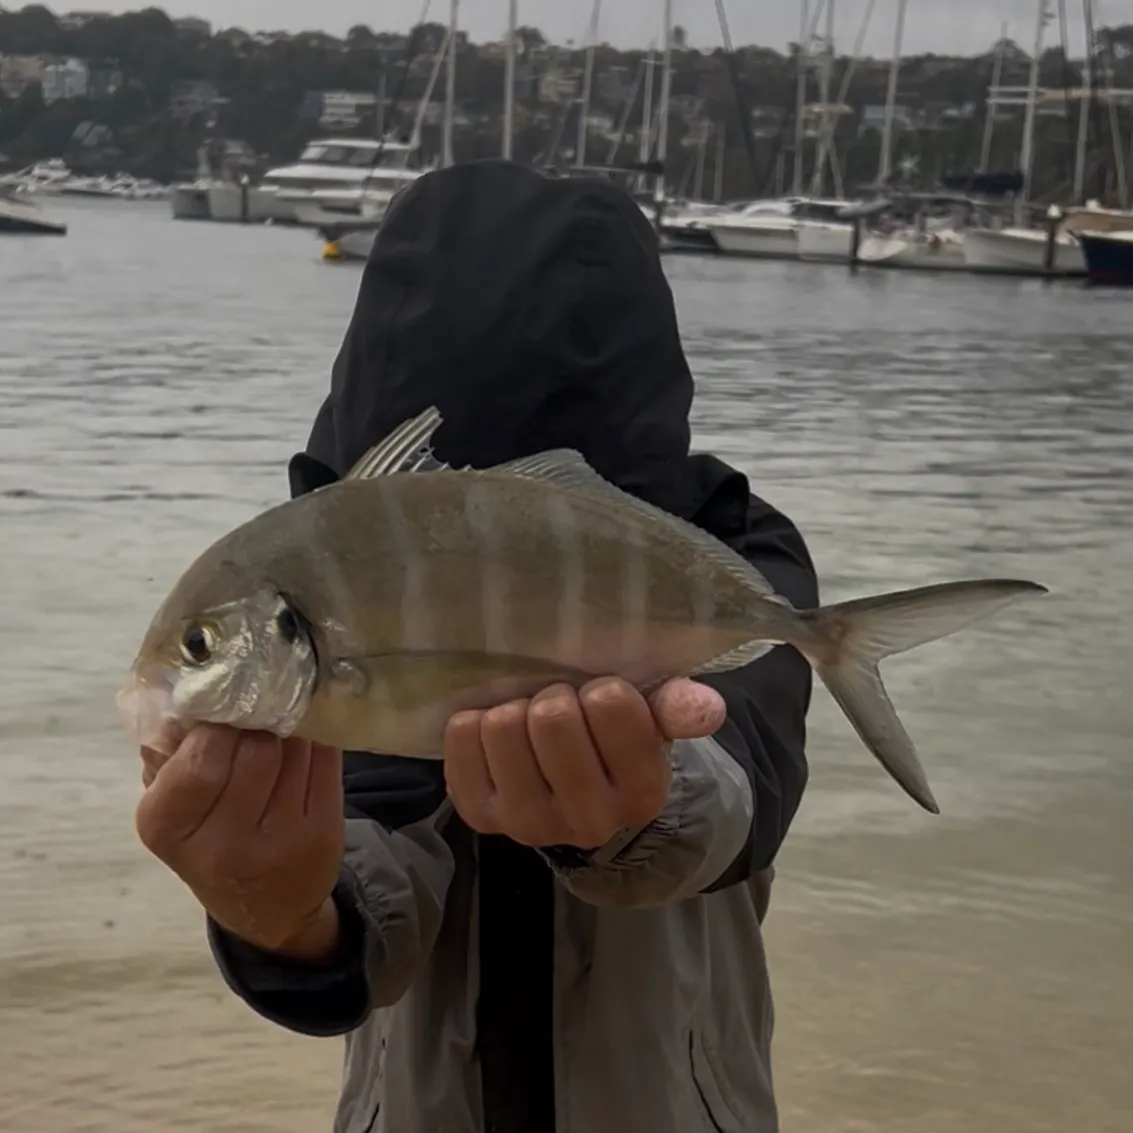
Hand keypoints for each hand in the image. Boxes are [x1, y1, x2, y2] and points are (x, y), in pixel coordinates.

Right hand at [135, 725, 344, 960]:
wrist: (266, 907)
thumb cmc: (210, 841)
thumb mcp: (172, 809)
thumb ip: (169, 754)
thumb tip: (184, 692)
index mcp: (169, 830)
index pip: (199, 763)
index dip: (216, 726)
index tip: (222, 709)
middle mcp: (225, 845)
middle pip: (256, 751)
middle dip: (259, 720)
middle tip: (258, 707)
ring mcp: (281, 841)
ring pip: (295, 750)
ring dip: (290, 723)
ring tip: (280, 718)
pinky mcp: (323, 833)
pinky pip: (326, 760)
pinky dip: (316, 737)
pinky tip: (305, 735)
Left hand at [443, 677, 725, 849]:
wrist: (578, 794)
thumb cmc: (616, 742)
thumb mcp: (654, 721)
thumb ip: (680, 708)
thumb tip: (708, 707)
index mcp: (642, 792)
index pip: (610, 705)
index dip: (601, 689)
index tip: (601, 700)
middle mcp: (588, 821)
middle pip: (551, 718)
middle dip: (553, 697)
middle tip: (560, 706)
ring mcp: (529, 824)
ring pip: (503, 727)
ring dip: (513, 709)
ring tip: (528, 721)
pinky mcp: (481, 816)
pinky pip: (461, 741)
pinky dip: (473, 724)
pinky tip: (495, 735)